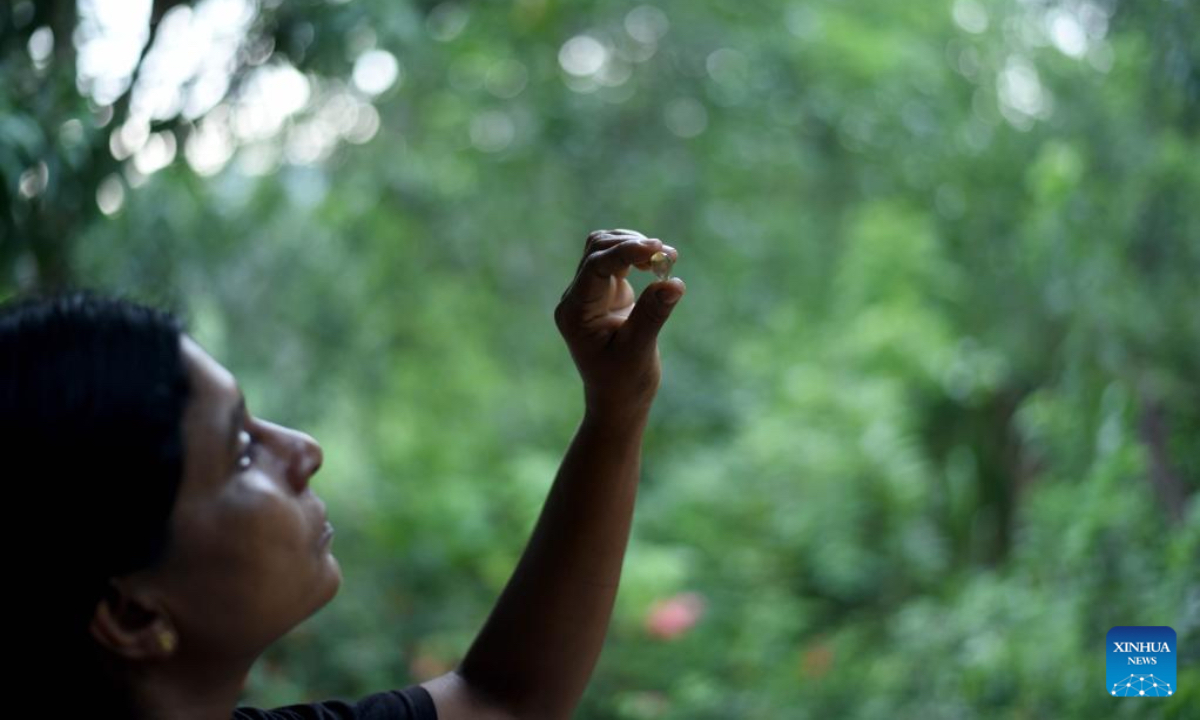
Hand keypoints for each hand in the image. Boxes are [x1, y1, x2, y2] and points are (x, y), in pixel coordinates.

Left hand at [554, 228, 685, 420]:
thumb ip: (652, 315)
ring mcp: (591, 294)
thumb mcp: (639, 351)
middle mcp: (578, 299)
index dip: (624, 252)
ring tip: (667, 258)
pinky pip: (618, 260)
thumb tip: (674, 282)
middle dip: (632, 244)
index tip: (656, 250)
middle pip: (597, 249)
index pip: (594, 267)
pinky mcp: (608, 293)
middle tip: (668, 255)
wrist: (619, 400)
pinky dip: (639, 256)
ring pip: (605, 248)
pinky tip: (658, 265)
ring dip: (635, 245)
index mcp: (576, 313)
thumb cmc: (624, 383)